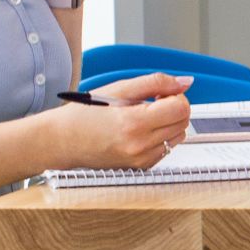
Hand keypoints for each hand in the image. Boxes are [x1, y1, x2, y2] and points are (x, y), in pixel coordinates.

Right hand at [41, 73, 192, 169]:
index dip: (175, 95)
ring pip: (178, 136)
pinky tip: (139, 131)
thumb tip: (186, 82)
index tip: (161, 93)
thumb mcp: (119, 89)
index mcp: (134, 123)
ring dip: (169, 122)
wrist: (63, 142)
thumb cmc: (86, 114)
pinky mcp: (142, 167)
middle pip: (184, 122)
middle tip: (151, 102)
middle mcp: (140, 146)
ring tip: (143, 116)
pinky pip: (166, 148)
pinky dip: (160, 136)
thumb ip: (156, 82)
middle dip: (173, 107)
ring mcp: (142, 159)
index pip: (181, 108)